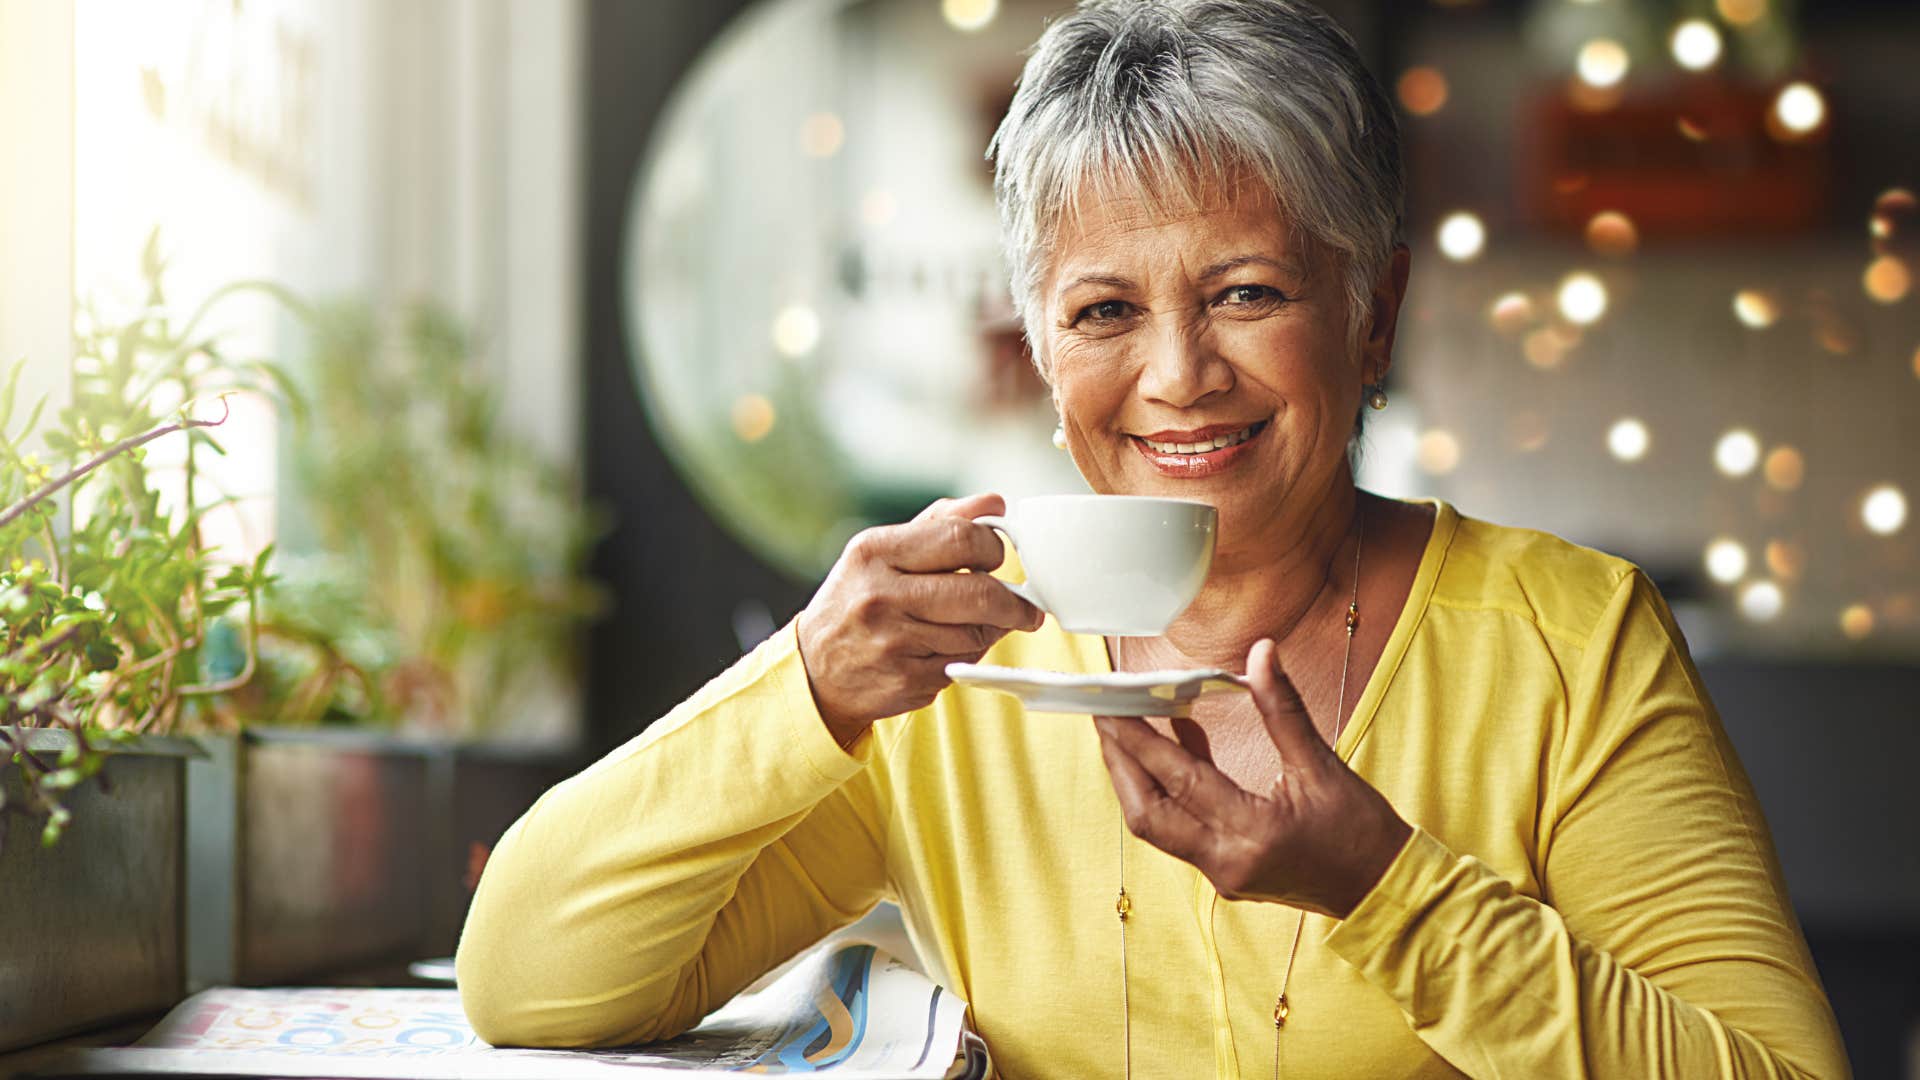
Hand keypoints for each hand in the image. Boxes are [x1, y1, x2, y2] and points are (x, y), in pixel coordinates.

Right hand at [798, 494, 1044, 745]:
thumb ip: (941, 523)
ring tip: (971, 624)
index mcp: (875, 552)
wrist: (816, 669)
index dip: (993, 547)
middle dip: (1014, 602)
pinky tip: (944, 648)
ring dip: (990, 630)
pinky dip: (967, 656)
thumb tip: (995, 503)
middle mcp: (881, 596)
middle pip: (981, 593)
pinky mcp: (907, 680)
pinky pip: (964, 663)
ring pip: (979, 633)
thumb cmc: (858, 599)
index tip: (997, 557)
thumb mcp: (884, 551)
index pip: (962, 538)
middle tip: (1023, 606)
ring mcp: (894, 643)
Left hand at [1093, 638, 1412, 917]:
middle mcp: (1226, 860)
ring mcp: (1222, 873)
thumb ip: (1283, 708)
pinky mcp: (1225, 874)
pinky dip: (1167, 792)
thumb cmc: (1361, 831)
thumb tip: (1261, 652)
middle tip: (1103, 715)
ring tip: (1125, 729)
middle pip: (1147, 814)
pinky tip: (1173, 749)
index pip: (1178, 780)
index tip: (1109, 706)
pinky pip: (1179, 831)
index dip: (1138, 740)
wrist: (1384, 889)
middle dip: (1120, 763)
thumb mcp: (1323, 765)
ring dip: (1137, 779)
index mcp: (1252, 832)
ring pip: (1157, 827)